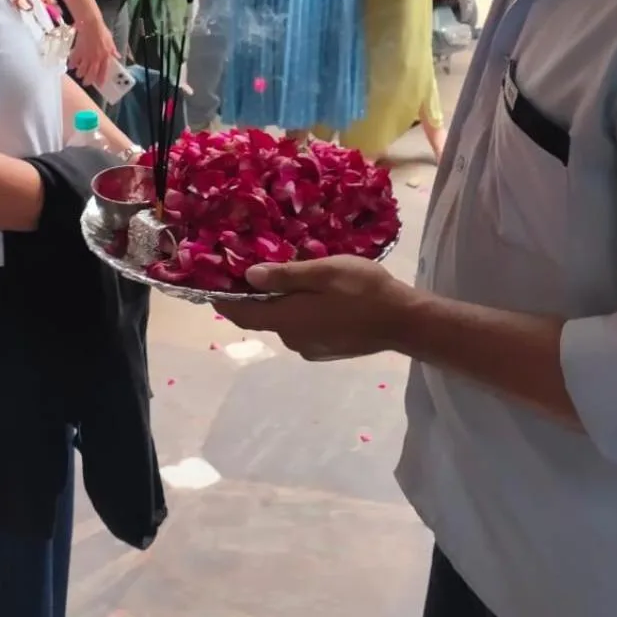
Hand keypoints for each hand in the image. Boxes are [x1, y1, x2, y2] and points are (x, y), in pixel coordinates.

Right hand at [69, 13, 116, 91]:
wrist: (91, 25)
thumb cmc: (101, 31)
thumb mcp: (111, 41)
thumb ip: (113, 50)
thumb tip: (117, 56)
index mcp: (105, 56)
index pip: (104, 71)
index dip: (101, 79)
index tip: (100, 84)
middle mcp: (96, 58)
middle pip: (91, 74)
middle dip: (88, 80)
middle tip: (86, 82)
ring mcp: (86, 56)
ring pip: (82, 70)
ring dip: (80, 74)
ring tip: (79, 74)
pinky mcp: (78, 51)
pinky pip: (74, 61)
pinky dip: (72, 65)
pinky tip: (72, 66)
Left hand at [216, 255, 414, 360]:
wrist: (403, 321)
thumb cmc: (363, 290)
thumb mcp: (323, 271)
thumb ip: (285, 276)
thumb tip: (248, 277)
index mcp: (287, 319)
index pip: (242, 314)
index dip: (224, 301)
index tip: (212, 285)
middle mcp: (292, 339)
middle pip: (263, 316)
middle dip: (258, 295)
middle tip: (260, 267)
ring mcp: (310, 347)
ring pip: (285, 321)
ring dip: (283, 303)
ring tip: (295, 277)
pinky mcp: (325, 349)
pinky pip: (302, 328)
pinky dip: (300, 312)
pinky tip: (318, 297)